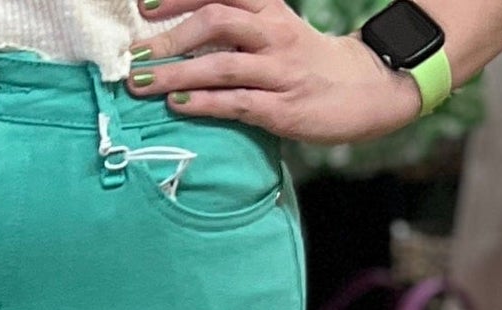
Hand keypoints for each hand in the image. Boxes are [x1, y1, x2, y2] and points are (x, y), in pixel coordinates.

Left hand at [130, 0, 423, 144]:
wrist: (364, 90)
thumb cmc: (305, 63)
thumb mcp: (276, 30)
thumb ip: (238, 25)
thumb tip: (182, 30)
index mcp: (270, 10)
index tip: (144, 6)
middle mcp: (274, 34)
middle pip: (217, 19)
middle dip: (170, 36)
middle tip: (137, 52)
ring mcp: (279, 71)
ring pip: (221, 63)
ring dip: (176, 72)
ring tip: (142, 82)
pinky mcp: (283, 108)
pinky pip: (236, 102)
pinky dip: (204, 103)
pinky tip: (177, 104)